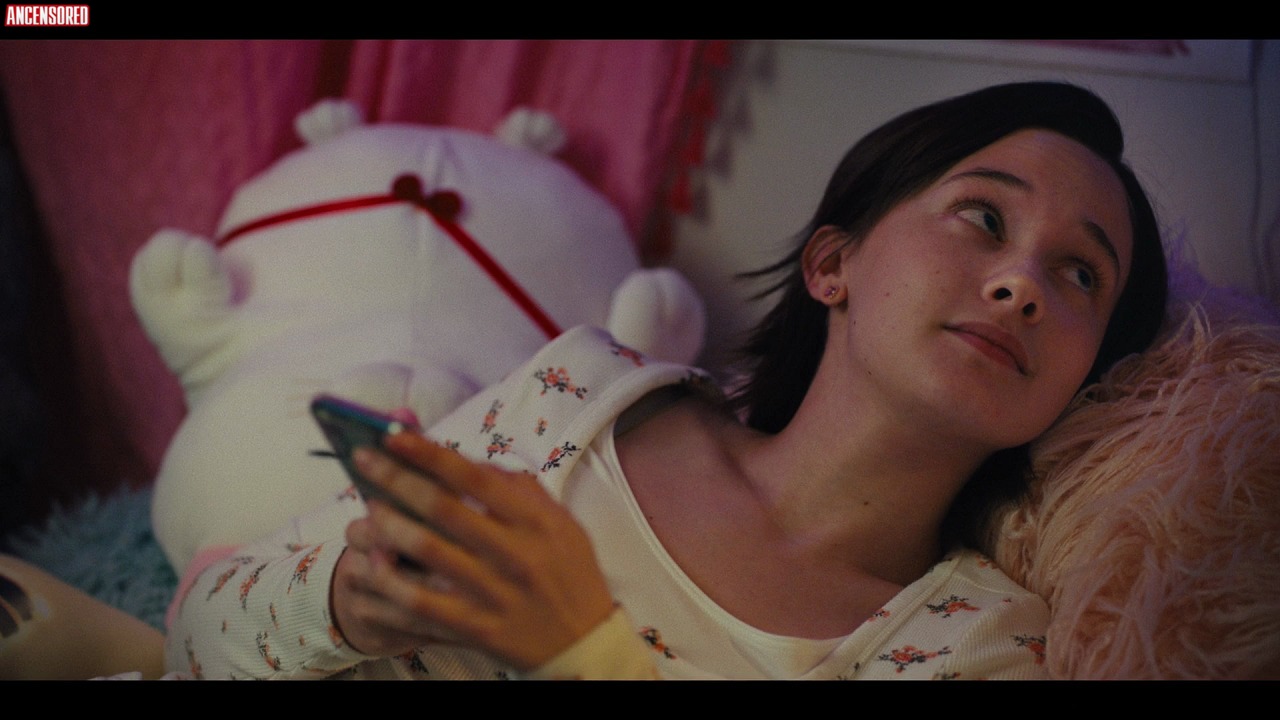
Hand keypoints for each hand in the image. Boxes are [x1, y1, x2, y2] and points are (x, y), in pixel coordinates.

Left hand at [331, 432, 614, 669]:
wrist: (583, 643)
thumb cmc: (569, 574)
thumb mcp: (561, 523)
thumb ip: (521, 489)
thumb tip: (470, 462)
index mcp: (535, 521)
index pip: (474, 477)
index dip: (429, 454)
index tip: (394, 437)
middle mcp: (514, 553)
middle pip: (442, 508)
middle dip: (395, 479)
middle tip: (363, 462)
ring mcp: (492, 592)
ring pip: (426, 551)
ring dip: (388, 525)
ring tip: (368, 510)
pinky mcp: (474, 627)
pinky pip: (420, 603)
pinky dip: (390, 581)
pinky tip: (371, 564)